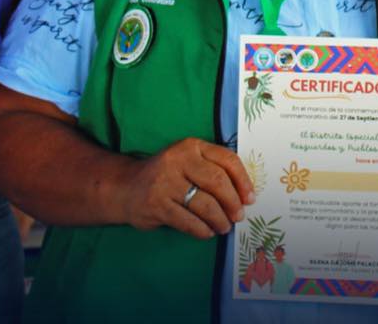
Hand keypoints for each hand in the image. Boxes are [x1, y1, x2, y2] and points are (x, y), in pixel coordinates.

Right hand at [120, 137, 254, 239]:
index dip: (243, 181)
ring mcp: (166, 183)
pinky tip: (207, 231)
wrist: (126, 187)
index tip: (250, 198)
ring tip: (224, 227)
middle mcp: (178, 160)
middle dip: (233, 203)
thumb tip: (244, 194)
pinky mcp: (157, 205)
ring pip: (205, 205)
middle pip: (218, 183)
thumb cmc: (167, 176)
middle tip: (238, 216)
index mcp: (191, 146)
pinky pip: (190, 222)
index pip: (227, 160)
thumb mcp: (188, 161)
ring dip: (220, 220)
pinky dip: (203, 230)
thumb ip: (212, 169)